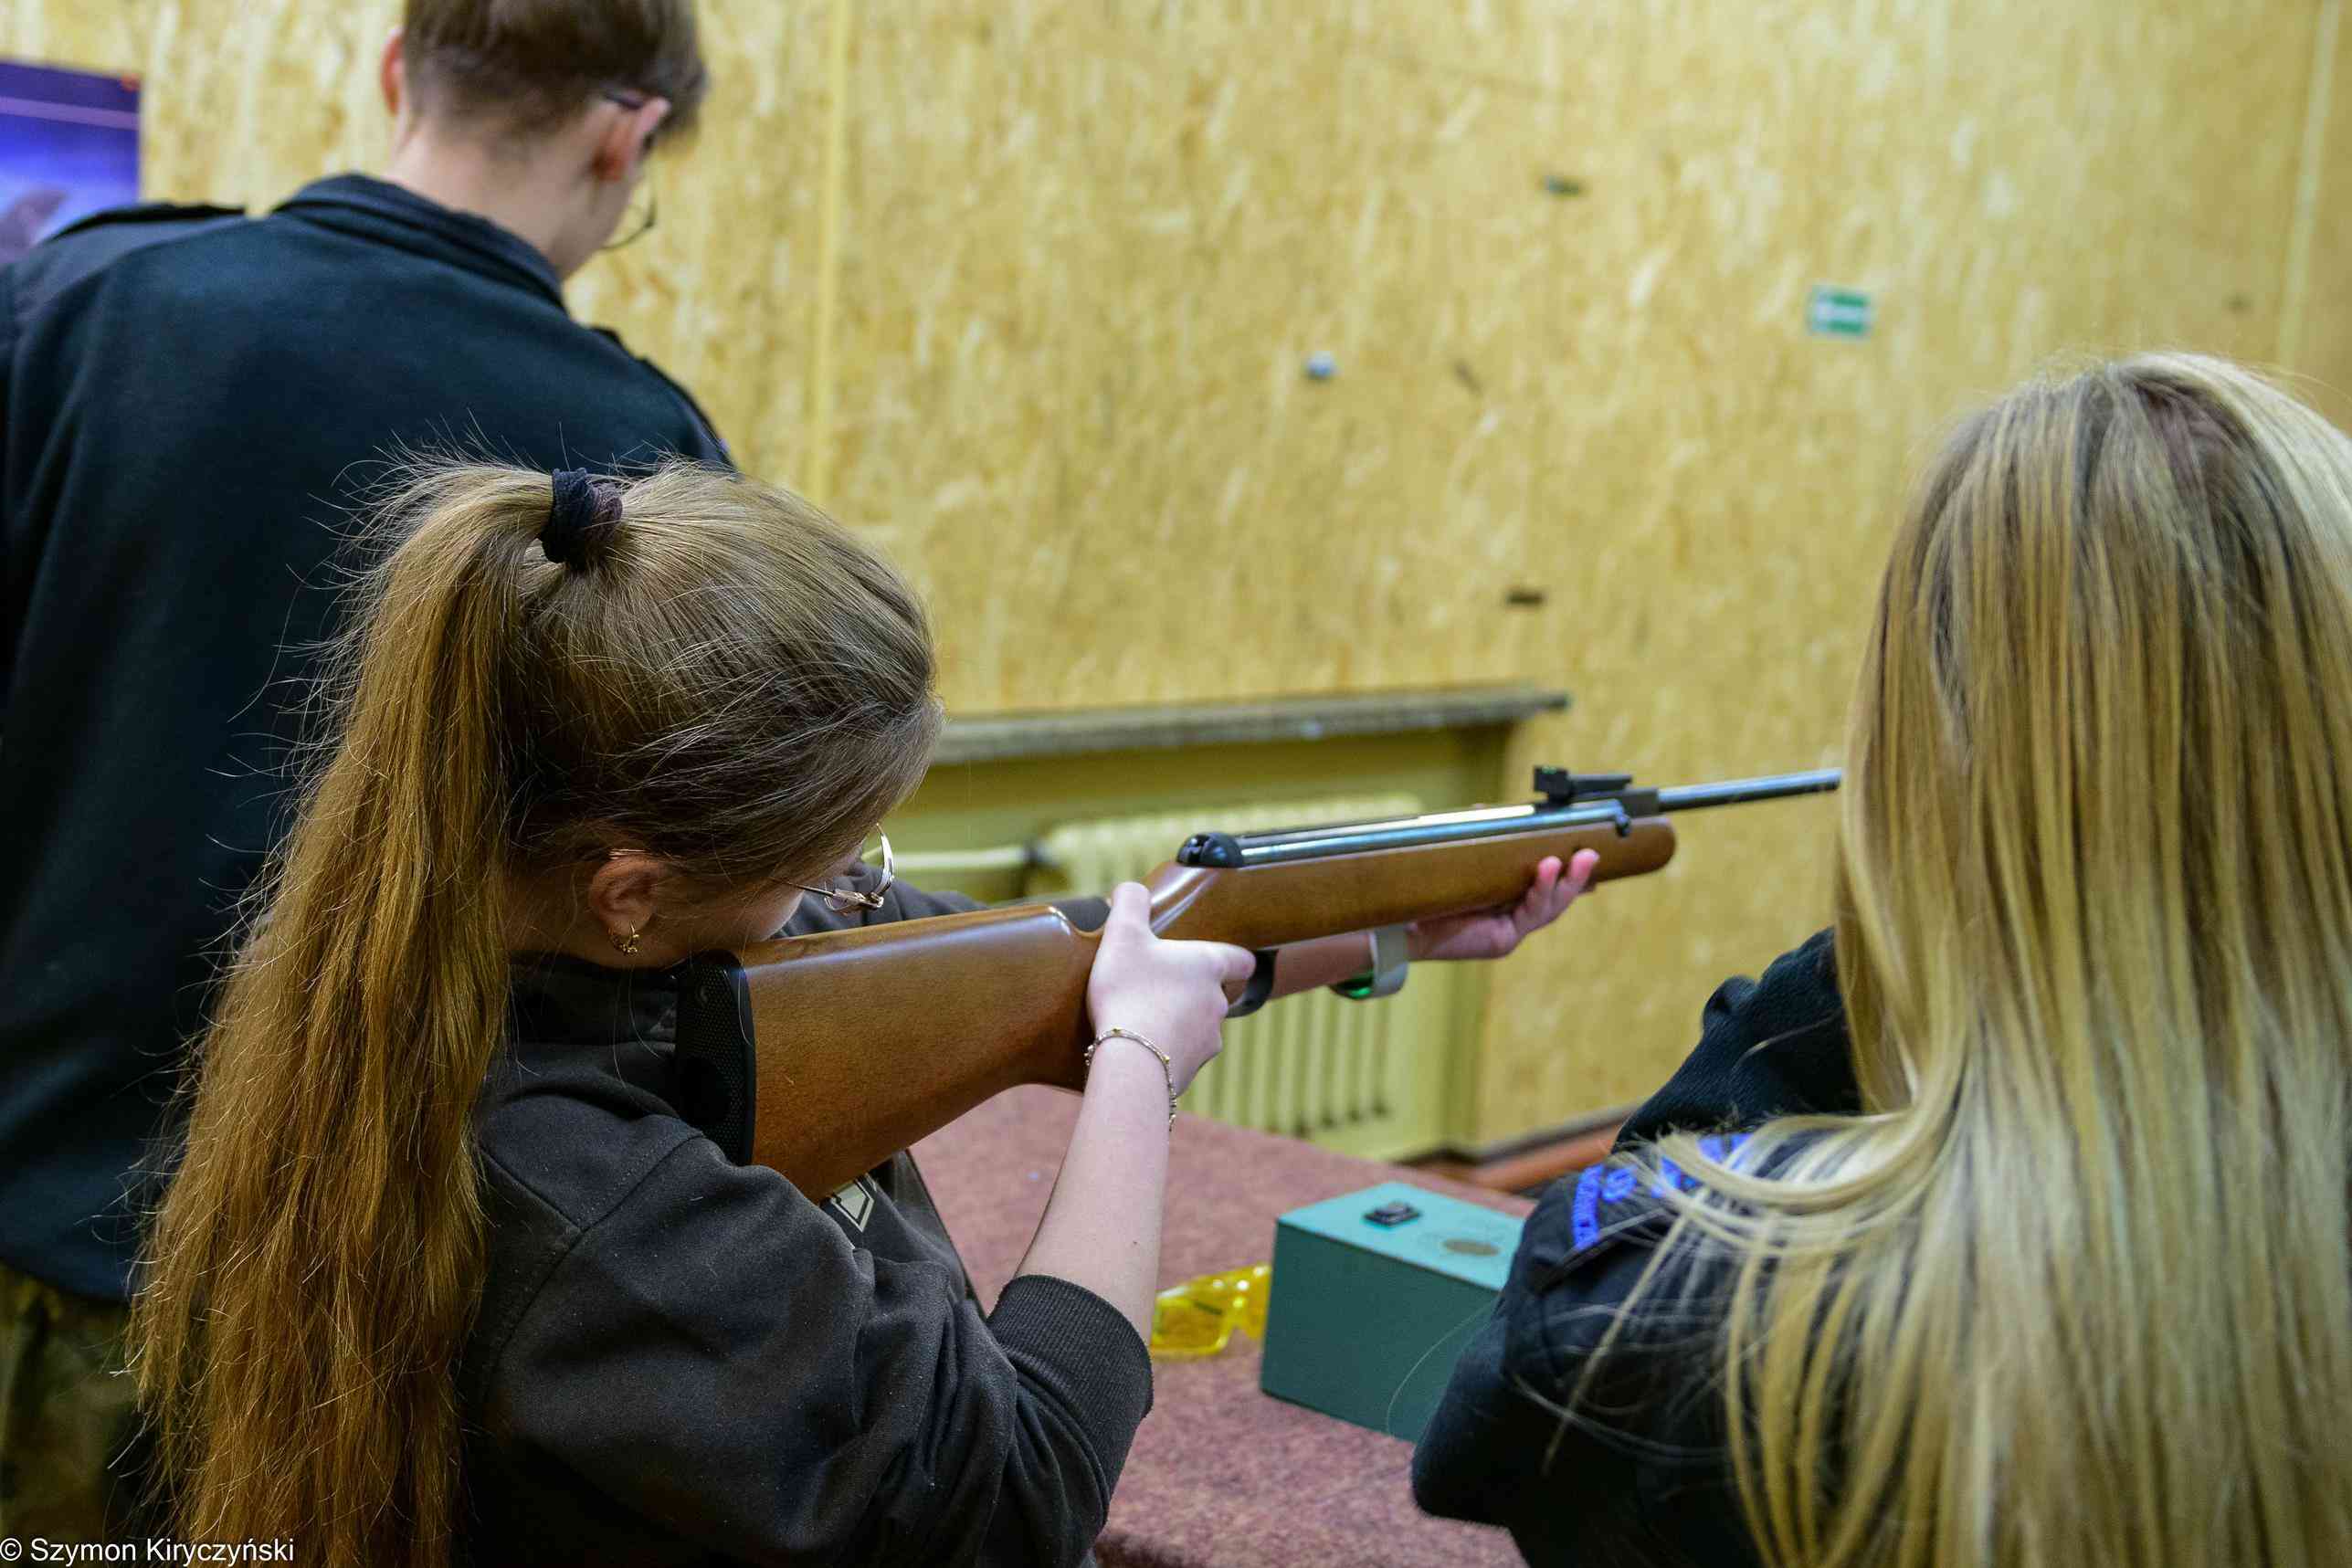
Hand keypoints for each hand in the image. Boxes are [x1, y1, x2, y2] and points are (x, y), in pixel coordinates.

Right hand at [1086, 882, 1255, 1094]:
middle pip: (1215, 993)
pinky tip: (1140, 1046)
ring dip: (1179, 1021)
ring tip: (1144, 1018)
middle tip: (1158, 985)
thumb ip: (1130, 902)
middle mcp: (1218, 1003)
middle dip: (1192, 990)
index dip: (1232, 957)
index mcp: (1209, 966)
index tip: (1215, 958)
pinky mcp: (1192, 1068)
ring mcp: (1208, 1039)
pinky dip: (1167, 1049)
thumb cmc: (1129, 990)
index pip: (1242, 960)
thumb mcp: (1122, 934)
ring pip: (1200, 1025)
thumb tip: (1131, 889)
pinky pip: (1183, 1054)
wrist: (1131, 1059)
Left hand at [1404, 849, 1598, 962]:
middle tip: (1591, 853)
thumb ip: (1476, 840)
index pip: (1548, 885)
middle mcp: (1513, 916)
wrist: (1401, 924)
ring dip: (1565, 883)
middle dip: (1577, 876)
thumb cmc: (1429, 893)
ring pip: (1548, 908)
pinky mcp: (1502, 940)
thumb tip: (1483, 810)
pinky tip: (1546, 870)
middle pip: (1556, 898)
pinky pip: (1529, 915)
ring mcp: (1510, 930)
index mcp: (1508, 898)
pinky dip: (1540, 891)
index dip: (1571, 873)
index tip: (1590, 851)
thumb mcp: (1460, 860)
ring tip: (1576, 860)